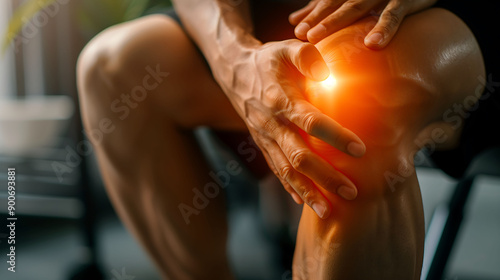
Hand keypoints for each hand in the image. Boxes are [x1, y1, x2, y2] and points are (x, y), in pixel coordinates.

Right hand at [217, 39, 365, 218]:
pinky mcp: (262, 145)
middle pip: (299, 156)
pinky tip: (304, 202)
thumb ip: (306, 55)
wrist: (234, 72)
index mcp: (281, 99)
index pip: (310, 121)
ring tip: (328, 212)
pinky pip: (275, 170)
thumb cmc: (268, 60)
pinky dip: (289, 187)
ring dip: (308, 192)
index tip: (360, 149)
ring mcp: (265, 137)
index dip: (334, 136)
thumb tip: (326, 72)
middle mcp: (272, 123)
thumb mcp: (285, 47)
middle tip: (351, 193)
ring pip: (286, 170)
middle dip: (325, 177)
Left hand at [289, 0, 427, 47]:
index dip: (313, 15)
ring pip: (357, 5)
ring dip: (337, 21)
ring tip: (318, 37)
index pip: (328, 0)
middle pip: (337, 2)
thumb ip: (323, 7)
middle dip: (319, 19)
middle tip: (304, 35)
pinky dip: (383, 28)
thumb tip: (293, 20)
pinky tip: (373, 44)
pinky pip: (394, 14)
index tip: (297, 31)